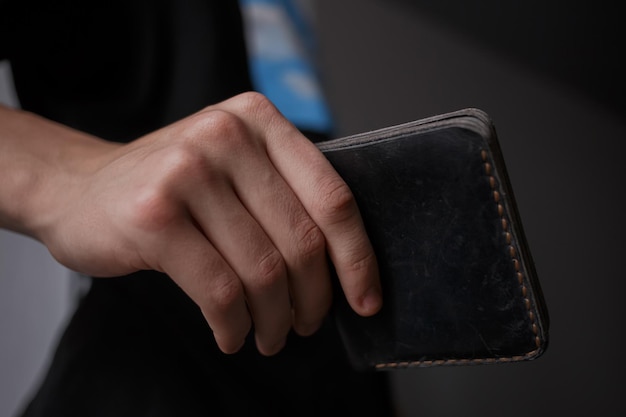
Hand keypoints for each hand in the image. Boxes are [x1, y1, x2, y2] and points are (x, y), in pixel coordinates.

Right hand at [39, 93, 381, 354]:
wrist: (77, 188)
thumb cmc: (170, 187)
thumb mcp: (232, 168)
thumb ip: (283, 193)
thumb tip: (346, 264)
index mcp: (259, 119)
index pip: (332, 196)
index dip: (357, 257)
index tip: (365, 299)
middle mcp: (227, 135)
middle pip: (302, 240)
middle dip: (312, 300)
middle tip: (305, 326)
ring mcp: (187, 172)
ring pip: (263, 272)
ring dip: (273, 320)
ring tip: (269, 336)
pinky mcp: (154, 216)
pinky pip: (220, 291)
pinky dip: (234, 325)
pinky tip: (233, 334)